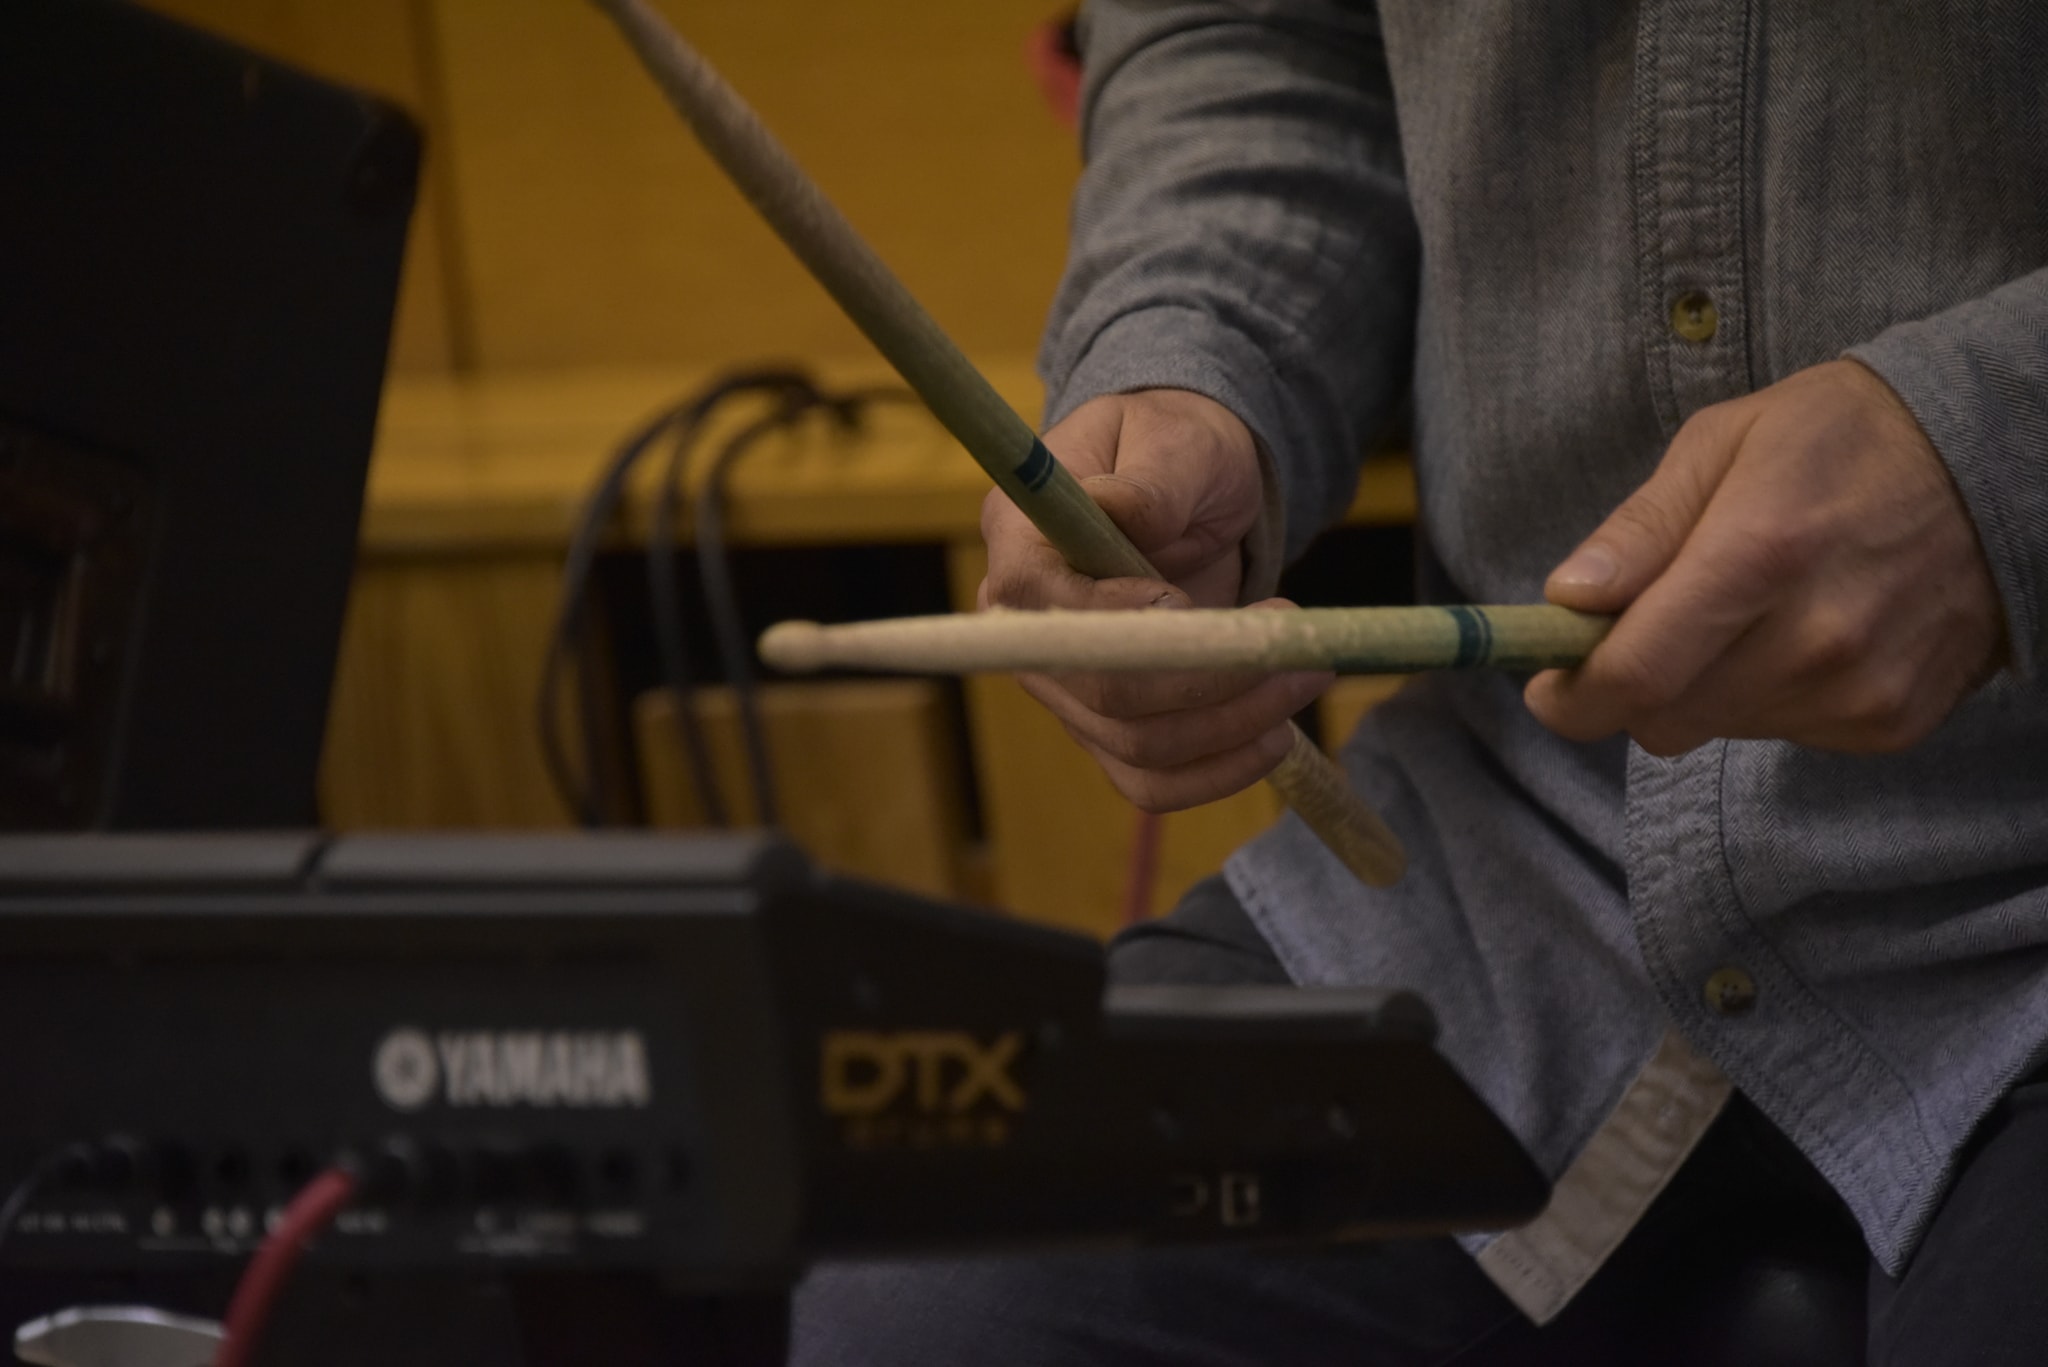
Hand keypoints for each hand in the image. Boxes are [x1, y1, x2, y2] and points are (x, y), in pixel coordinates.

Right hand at [979, 389, 1332, 810]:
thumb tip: (1124, 512)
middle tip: (1299, 651)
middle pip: (1104, 695)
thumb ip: (1151, 482)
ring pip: (1139, 748)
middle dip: (1211, 684)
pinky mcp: (1109, 727)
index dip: (1119, 625)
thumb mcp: (1173, 440)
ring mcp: (1067, 689)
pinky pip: (1151, 782)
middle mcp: (1030, 633)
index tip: (1194, 606)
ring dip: (1234, 727)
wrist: (1190, 485)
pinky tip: (1273, 737)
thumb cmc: (1174, 449)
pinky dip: (1217, 773)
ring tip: (1308, 674)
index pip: (1047, 613)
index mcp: (1021, 548)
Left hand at [1525, 359, 2004, 755]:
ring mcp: (1861, 689)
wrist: (1997, 465)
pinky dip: (1765, 696)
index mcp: (1760, 554)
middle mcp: (1816, 638)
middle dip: (1630, 686)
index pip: (1636, 675)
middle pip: (1665, 719)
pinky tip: (1801, 632)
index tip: (1547, 685)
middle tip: (1640, 631)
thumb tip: (1565, 598)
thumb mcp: (1724, 442)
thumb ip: (1640, 529)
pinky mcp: (1892, 723)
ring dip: (1700, 687)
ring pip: (1718, 729)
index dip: (1572, 698)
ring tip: (1745, 611)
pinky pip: (1782, 734)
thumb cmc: (1841, 440)